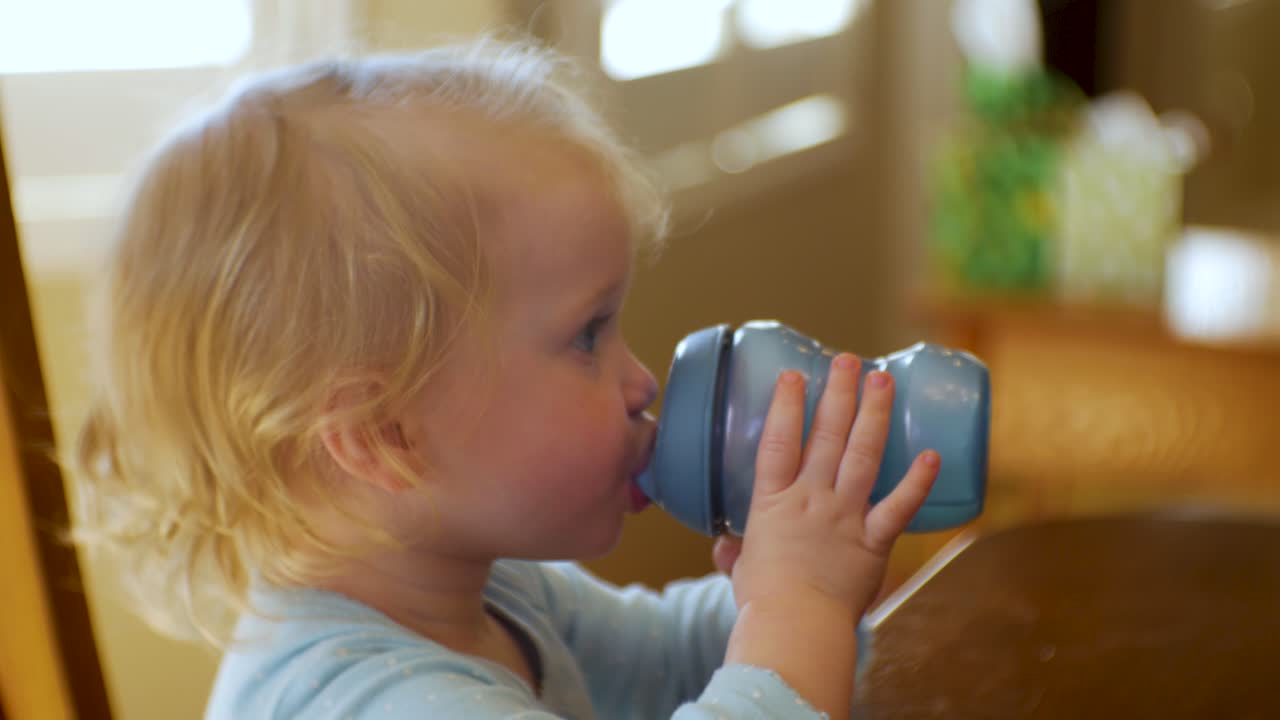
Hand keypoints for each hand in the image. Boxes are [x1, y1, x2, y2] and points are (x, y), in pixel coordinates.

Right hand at [728, 354, 939, 619]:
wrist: (794, 627)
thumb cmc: (763, 601)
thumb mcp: (740, 570)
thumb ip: (735, 554)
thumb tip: (726, 551)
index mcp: (773, 502)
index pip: (779, 441)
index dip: (788, 405)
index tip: (796, 375)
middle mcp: (810, 499)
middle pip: (827, 435)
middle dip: (839, 393)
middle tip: (849, 360)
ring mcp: (844, 516)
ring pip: (863, 455)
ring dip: (875, 414)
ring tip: (883, 380)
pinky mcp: (873, 541)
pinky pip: (900, 506)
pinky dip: (918, 481)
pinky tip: (932, 454)